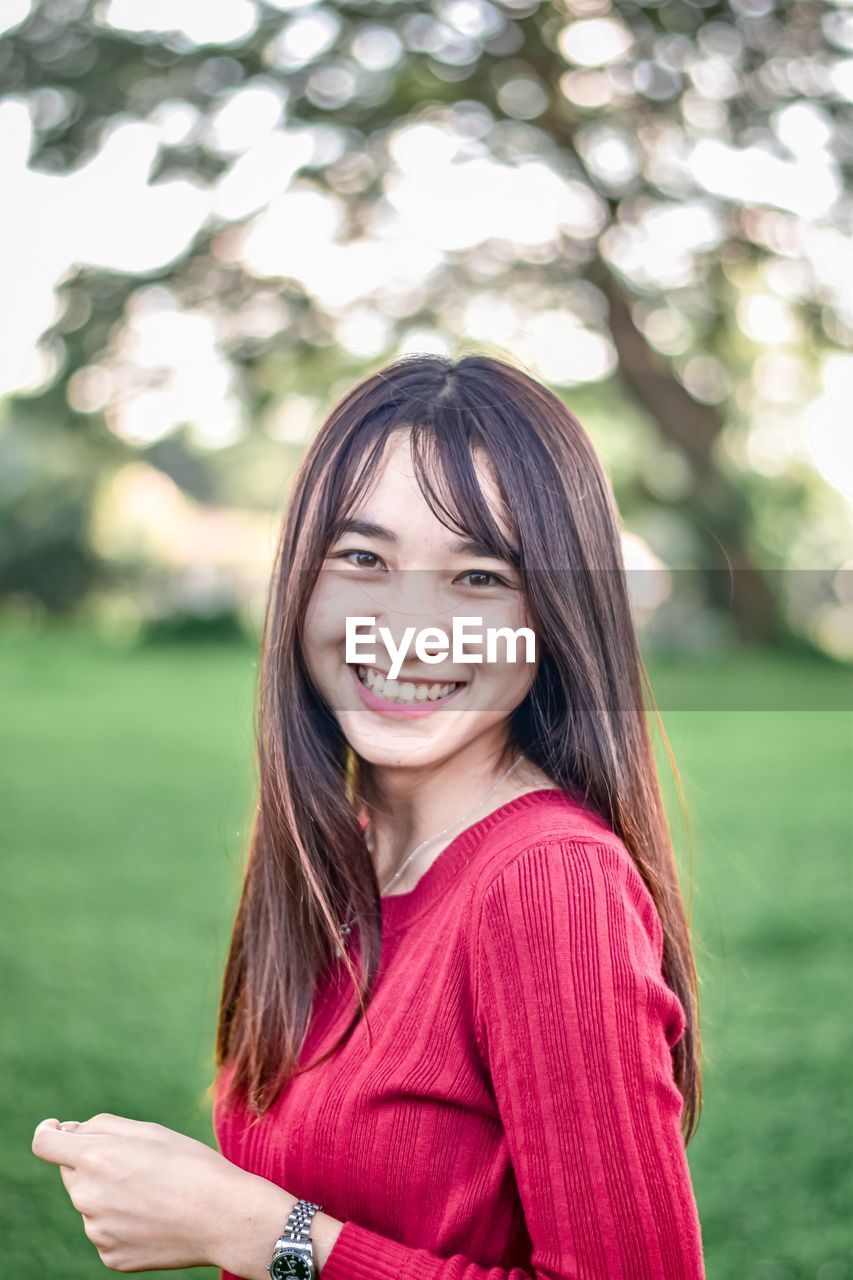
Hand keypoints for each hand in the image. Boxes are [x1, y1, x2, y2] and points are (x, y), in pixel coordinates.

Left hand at [31, 1112, 254, 1272]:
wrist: (224, 1218)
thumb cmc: (193, 1165)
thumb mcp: (151, 1131)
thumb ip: (104, 1126)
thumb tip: (71, 1131)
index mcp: (95, 1159)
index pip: (45, 1143)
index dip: (49, 1132)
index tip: (58, 1129)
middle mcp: (87, 1197)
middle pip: (73, 1172)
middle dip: (94, 1163)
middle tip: (139, 1164)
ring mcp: (97, 1232)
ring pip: (91, 1203)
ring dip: (111, 1194)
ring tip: (156, 1194)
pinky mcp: (111, 1256)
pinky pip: (107, 1232)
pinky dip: (123, 1223)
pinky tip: (155, 1219)